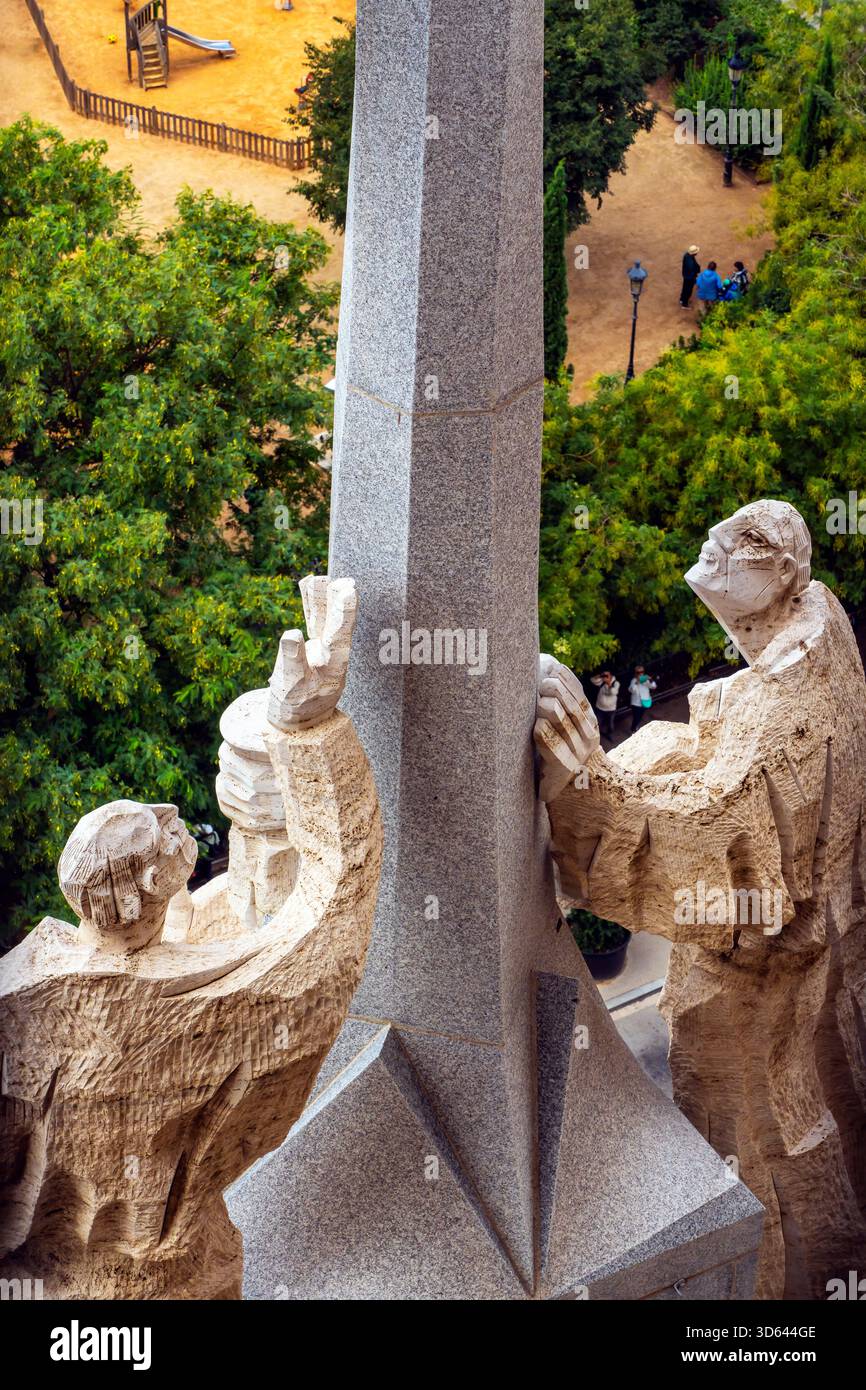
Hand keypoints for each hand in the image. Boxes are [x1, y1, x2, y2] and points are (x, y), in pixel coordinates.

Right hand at [267, 576, 357, 729]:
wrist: (295, 720)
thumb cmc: (294, 706)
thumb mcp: (291, 686)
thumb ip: (291, 659)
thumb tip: (291, 633)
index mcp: (333, 665)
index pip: (341, 634)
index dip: (345, 612)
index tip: (349, 591)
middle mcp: (333, 655)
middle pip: (337, 623)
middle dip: (338, 601)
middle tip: (345, 581)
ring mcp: (323, 650)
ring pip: (325, 619)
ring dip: (323, 598)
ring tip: (319, 577)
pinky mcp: (313, 648)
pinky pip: (314, 622)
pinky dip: (311, 606)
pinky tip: (308, 586)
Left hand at [534, 653, 599, 802]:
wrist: (557, 792)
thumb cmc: (553, 751)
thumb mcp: (562, 724)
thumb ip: (560, 702)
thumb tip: (549, 666)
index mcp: (589, 723)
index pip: (580, 695)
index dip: (566, 679)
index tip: (552, 667)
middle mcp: (588, 738)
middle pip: (571, 705)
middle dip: (553, 691)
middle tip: (539, 686)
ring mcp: (577, 754)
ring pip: (560, 720)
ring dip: (544, 708)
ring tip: (536, 705)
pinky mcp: (563, 768)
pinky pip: (550, 742)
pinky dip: (541, 730)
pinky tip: (535, 726)